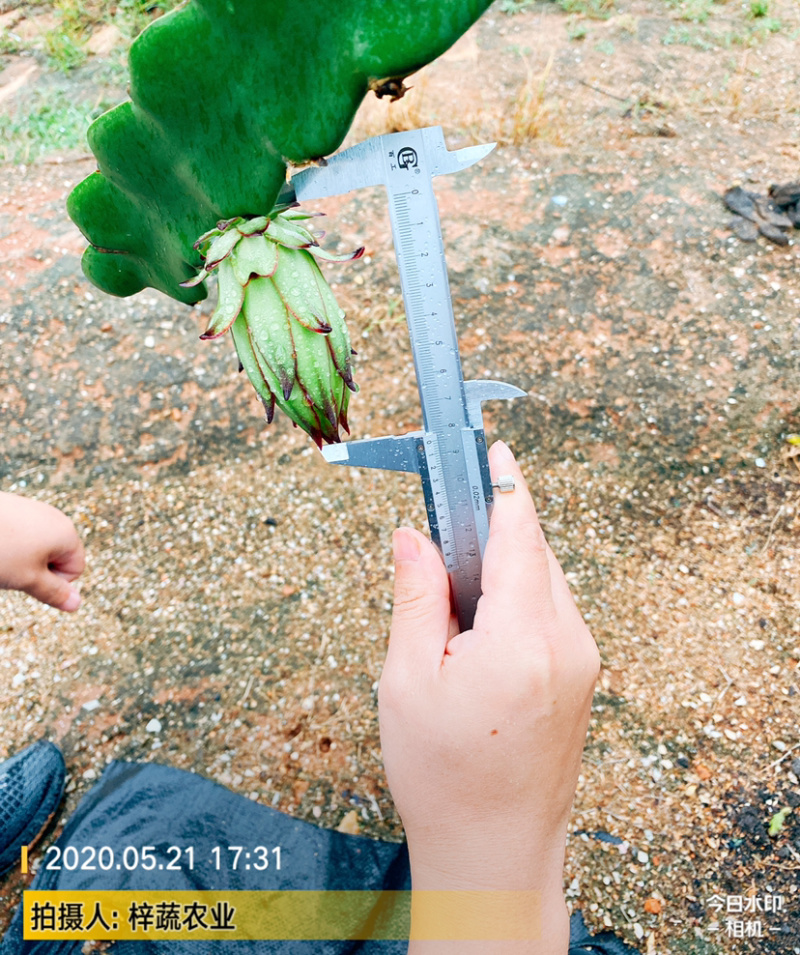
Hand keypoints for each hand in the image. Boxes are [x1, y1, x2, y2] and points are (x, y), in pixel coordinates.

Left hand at [0, 493, 84, 610]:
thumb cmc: (0, 549)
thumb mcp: (28, 579)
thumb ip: (54, 593)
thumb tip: (77, 604)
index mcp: (67, 534)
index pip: (75, 570)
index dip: (52, 581)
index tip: (28, 575)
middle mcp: (55, 518)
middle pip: (56, 556)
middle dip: (36, 568)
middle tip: (13, 567)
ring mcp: (35, 510)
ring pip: (36, 547)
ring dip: (21, 558)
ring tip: (1, 555)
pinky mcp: (15, 507)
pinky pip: (21, 534)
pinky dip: (9, 544)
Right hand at [378, 441, 599, 951]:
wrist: (495, 852)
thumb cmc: (442, 775)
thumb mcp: (407, 679)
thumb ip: (416, 595)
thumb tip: (413, 533)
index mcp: (521, 638)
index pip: (519, 533)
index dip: (503, 483)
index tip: (490, 447)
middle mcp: (566, 641)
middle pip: (535, 550)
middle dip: (496, 524)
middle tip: (447, 520)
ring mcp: (582, 660)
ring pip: (546, 578)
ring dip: (508, 562)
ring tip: (456, 585)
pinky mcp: (582, 675)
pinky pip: (554, 608)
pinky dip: (521, 594)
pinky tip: (482, 620)